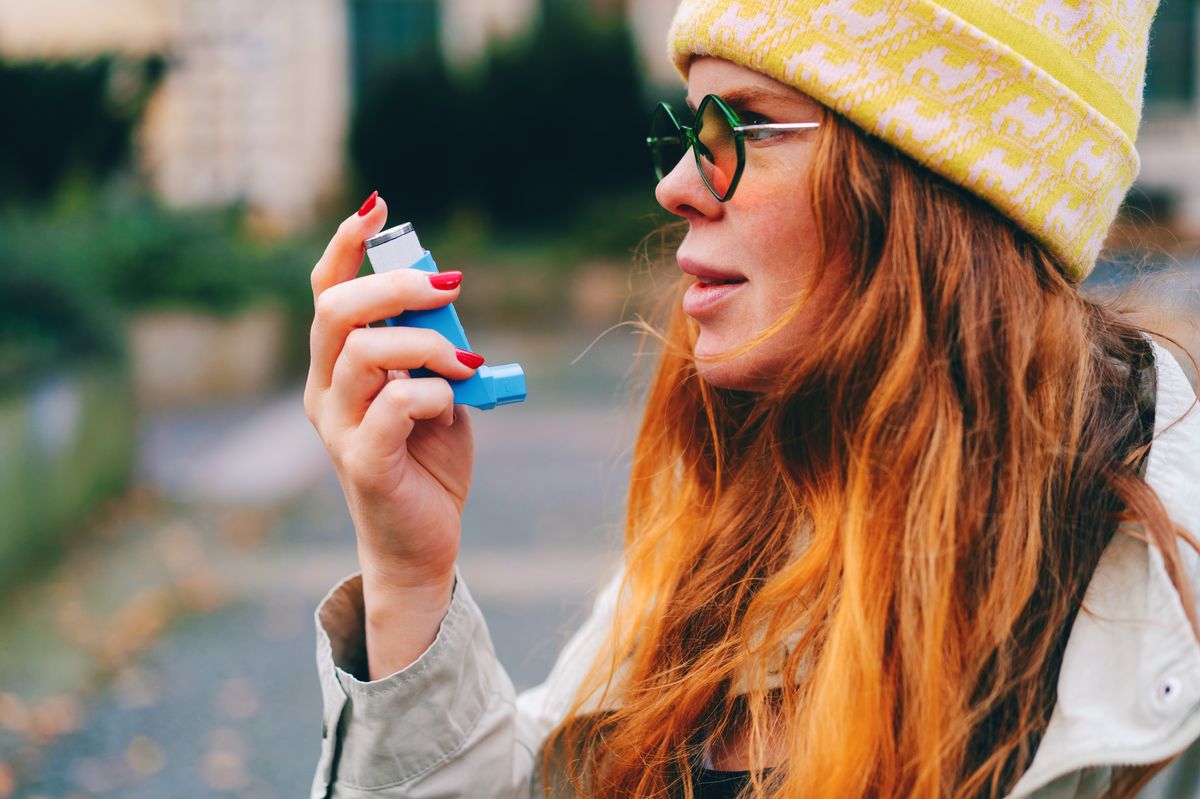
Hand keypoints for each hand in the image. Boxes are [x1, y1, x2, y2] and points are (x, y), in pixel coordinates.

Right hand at [304, 194, 477, 608]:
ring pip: (365, 352)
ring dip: (427, 344)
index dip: (345, 246)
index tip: (377, 207)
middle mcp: (325, 391)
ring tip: (464, 364)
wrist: (422, 540)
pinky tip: (449, 408)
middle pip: (335, 311)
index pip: (327, 292)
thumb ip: (434, 346)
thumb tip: (443, 295)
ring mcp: (338, 427)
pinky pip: (396, 404)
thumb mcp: (438, 388)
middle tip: (449, 287)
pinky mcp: (363, 461)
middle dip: (395, 286)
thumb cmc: (428, 460)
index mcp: (338, 368)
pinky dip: (433, 393)